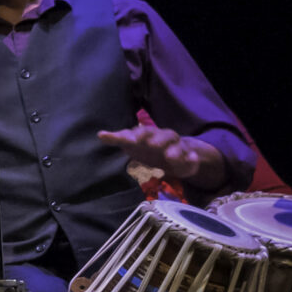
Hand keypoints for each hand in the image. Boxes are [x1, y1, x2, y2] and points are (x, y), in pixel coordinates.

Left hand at [98, 124, 214, 186]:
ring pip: (177, 146)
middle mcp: (163, 138)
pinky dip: (192, 159)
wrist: (173, 155)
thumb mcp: (132, 145)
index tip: (128, 141)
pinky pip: (191, 157)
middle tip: (151, 144)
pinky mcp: (188, 158)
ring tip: (170, 157)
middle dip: (156, 139)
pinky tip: (192, 160)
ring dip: (174, 150)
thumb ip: (118, 139)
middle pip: (161, 135)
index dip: (134, 135)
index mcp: (148, 134)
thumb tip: (99, 134)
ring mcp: (177, 147)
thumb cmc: (147, 149)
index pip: (141, 131)